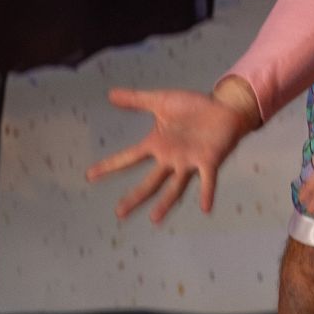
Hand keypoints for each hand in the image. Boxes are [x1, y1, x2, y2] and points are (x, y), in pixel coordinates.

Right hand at [88, 82, 259, 222]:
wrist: (224, 106)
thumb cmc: (193, 106)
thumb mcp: (160, 100)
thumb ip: (136, 99)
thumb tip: (110, 94)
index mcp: (157, 145)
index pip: (128, 158)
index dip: (109, 166)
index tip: (89, 176)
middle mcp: (171, 158)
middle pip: (150, 182)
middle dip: (135, 197)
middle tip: (119, 213)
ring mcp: (190, 162)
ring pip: (175, 187)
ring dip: (166, 203)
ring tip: (154, 219)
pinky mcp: (210, 160)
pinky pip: (208, 180)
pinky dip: (207, 193)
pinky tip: (205, 209)